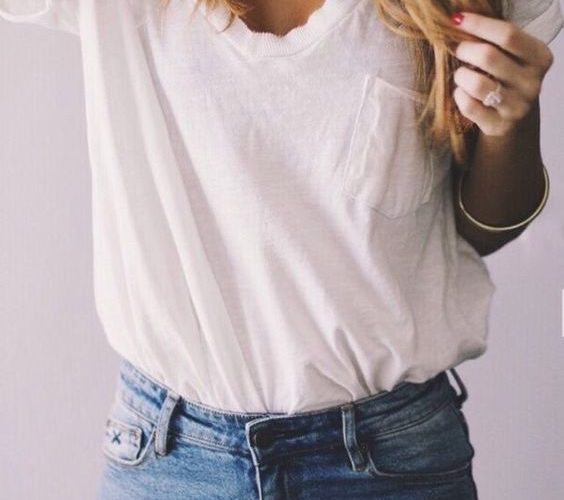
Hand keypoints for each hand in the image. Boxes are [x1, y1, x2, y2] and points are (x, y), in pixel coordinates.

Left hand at [451, 11, 553, 136]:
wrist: (512, 118)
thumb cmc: (505, 77)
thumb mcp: (510, 55)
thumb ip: (494, 38)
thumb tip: (459, 16)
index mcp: (539, 57)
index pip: (508, 34)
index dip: (478, 24)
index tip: (457, 19)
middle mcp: (533, 82)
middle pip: (488, 56)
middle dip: (465, 50)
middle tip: (458, 50)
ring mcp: (517, 106)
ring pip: (477, 84)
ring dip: (461, 75)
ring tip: (461, 74)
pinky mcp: (498, 125)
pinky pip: (468, 106)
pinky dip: (459, 96)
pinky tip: (461, 92)